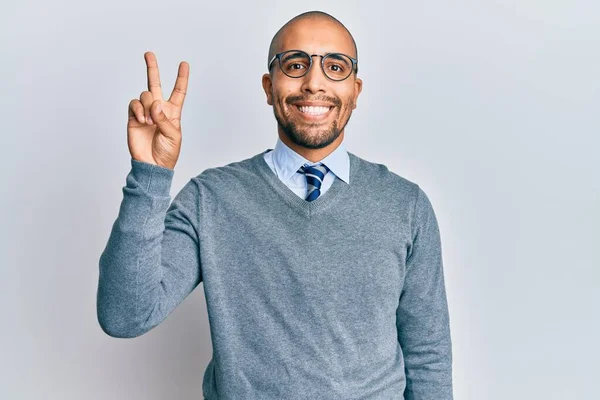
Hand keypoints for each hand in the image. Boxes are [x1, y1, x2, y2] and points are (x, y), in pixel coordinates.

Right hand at [127, 51, 188, 169]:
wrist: (152, 165)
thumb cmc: (167, 153)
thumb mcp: (173, 136)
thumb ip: (165, 119)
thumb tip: (155, 104)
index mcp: (173, 112)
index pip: (178, 92)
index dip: (181, 78)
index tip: (184, 64)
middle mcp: (158, 109)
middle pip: (155, 84)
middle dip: (152, 68)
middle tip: (149, 54)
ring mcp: (145, 112)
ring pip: (144, 95)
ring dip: (148, 106)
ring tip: (150, 122)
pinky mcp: (133, 117)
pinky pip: (134, 104)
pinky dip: (139, 110)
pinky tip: (143, 120)